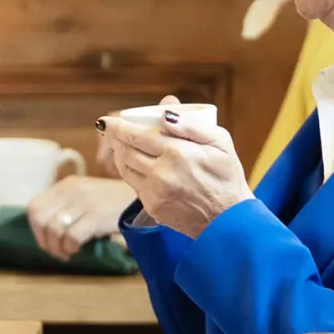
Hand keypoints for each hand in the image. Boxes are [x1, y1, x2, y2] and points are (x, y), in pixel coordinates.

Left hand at [26, 176, 136, 260]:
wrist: (144, 199)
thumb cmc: (115, 202)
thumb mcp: (87, 195)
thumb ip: (67, 206)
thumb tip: (48, 232)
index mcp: (66, 185)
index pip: (35, 207)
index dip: (36, 229)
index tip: (46, 241)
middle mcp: (71, 191)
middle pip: (40, 219)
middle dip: (44, 240)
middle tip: (56, 252)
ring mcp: (83, 203)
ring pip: (53, 229)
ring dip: (57, 247)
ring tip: (67, 254)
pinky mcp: (95, 216)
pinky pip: (72, 237)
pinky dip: (70, 248)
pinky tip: (77, 251)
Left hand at [100, 100, 251, 237]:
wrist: (228, 220)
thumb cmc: (227, 177)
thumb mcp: (221, 143)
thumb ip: (193, 126)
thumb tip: (164, 114)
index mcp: (178, 152)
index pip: (137, 135)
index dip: (117, 127)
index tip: (105, 121)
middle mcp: (162, 173)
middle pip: (125, 151)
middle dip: (115, 139)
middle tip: (112, 131)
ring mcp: (155, 192)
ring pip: (125, 168)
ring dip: (120, 154)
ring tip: (122, 145)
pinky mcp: (153, 207)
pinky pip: (133, 184)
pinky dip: (131, 172)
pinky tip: (136, 165)